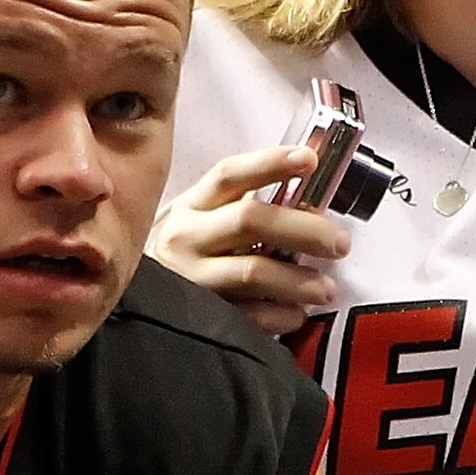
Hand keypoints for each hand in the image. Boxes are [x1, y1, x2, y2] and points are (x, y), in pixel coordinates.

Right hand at [147, 146, 351, 338]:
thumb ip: (245, 209)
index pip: (231, 174)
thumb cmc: (184, 257)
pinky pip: (250, 315)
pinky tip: (296, 313)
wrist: (135, 305)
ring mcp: (190, 277)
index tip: (309, 159)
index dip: (271, 164)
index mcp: (192, 206)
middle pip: (252, 220)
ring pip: (255, 271)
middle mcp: (186, 237)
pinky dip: (281, 314)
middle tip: (339, 243)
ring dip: (300, 280)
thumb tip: (311, 208)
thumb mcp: (200, 223)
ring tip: (326, 288)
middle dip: (304, 229)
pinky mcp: (199, 314)